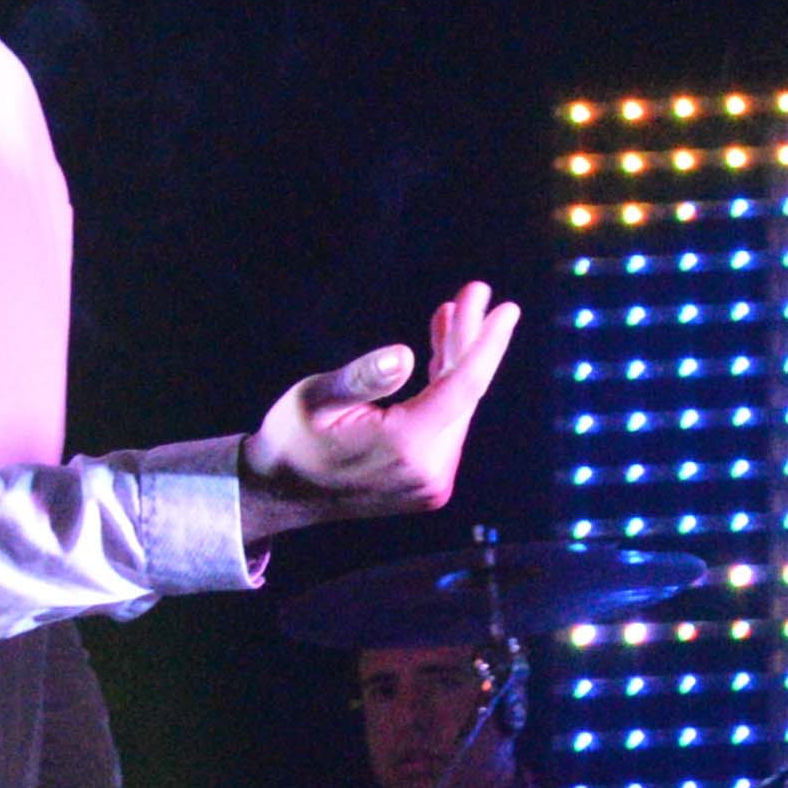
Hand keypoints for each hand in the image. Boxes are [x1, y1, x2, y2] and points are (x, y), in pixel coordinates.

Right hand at [240, 285, 519, 531]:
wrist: (280, 495)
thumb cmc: (292, 439)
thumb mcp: (314, 400)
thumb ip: (361, 379)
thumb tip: (404, 356)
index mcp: (405, 446)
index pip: (463, 387)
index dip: (487, 343)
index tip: (508, 309)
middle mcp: (429, 469)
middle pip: (462, 393)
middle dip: (467, 340)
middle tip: (474, 292)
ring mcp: (432, 482)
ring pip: (456, 407)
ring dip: (454, 361)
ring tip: (448, 314)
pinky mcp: (429, 485)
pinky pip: (445, 425)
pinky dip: (444, 389)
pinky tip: (437, 354)